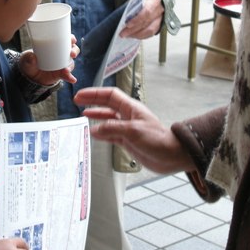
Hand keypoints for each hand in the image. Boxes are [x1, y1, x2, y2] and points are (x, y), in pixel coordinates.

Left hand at [19, 35, 77, 85]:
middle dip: (74, 51)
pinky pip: (68, 75)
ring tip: (66, 70)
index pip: (66, 40)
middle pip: (73, 50)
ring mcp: (62, 64)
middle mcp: (61, 54)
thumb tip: (32, 57)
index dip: (71, 38)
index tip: (72, 40)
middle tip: (72, 54)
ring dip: (71, 65)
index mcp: (55, 46)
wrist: (29, 75)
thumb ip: (28, 57)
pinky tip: (72, 79)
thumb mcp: (27, 58)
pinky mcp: (61, 74)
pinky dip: (70, 77)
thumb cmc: (29, 61)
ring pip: (71, 62)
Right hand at [74, 87, 191, 173]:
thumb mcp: (133, 131)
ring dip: (96, 117)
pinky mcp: (128, 141)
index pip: (110, 95)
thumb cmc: (158, 140)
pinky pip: (110, 134)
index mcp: (131, 108)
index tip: (81, 95)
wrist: (171, 156)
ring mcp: (127, 128)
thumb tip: (95, 129)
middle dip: (92, 102)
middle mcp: (128, 116)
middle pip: (107, 105)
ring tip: (84, 116)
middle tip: (78, 102)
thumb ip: (113, 128)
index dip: (94, 94)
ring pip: (108, 119)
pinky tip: (94, 134)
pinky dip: (101, 133)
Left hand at [120, 0, 163, 38]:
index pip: (146, 12)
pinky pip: (151, 34)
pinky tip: (134, 35)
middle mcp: (159, 11)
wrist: (155, 0)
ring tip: (127, 35)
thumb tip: (123, 17)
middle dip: (133, 30)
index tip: (127, 25)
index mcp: (154, 0)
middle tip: (123, 33)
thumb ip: (133, 7)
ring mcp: (160, 19)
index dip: (137, 20)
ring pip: (150, 31)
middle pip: (146, 23)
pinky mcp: (159, 26)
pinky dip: (141, 36)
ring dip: (137, 34)